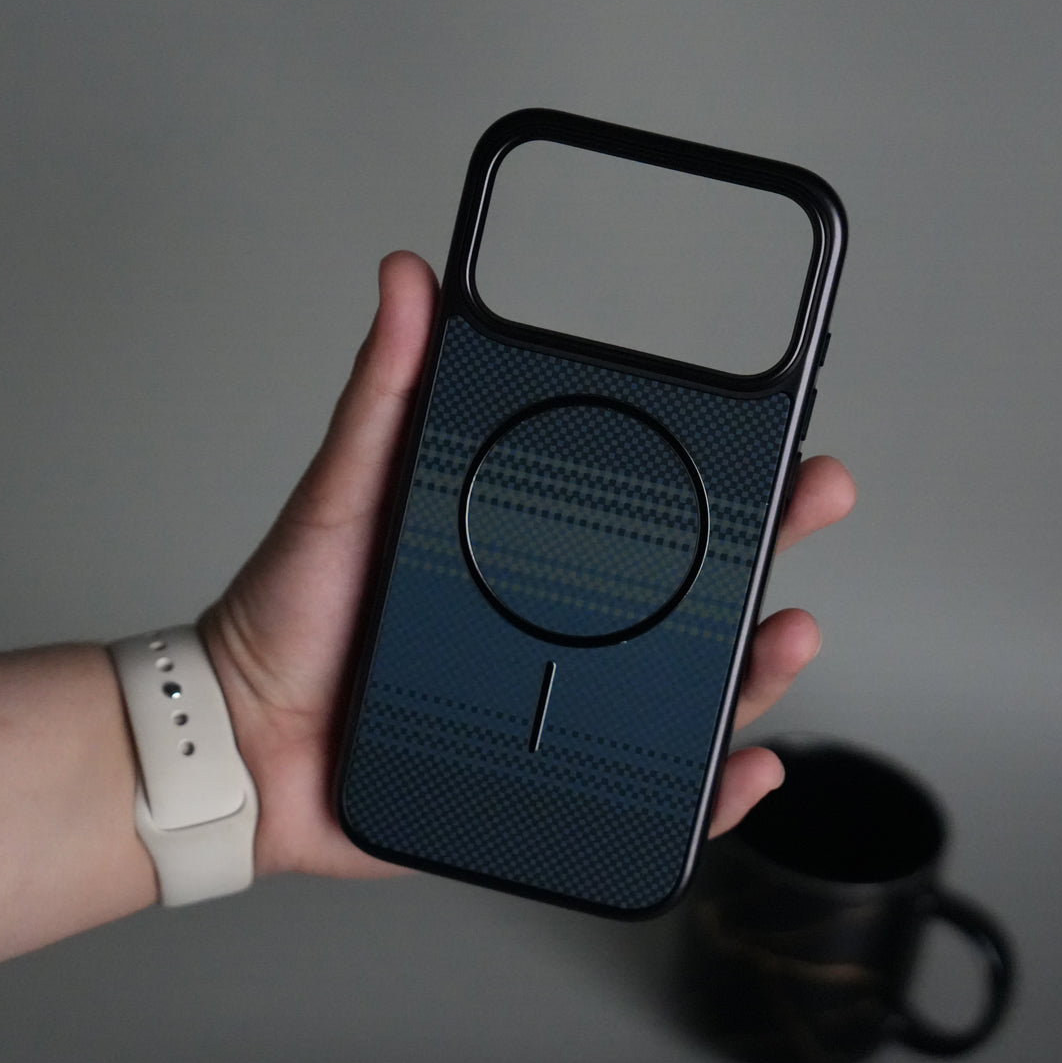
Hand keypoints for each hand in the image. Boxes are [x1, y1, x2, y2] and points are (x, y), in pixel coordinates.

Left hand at [200, 251, 855, 878]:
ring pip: (689, 688)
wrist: (250, 744)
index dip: (720, 474)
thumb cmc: (296, 616)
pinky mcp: (554, 778)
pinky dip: (710, 784)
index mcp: (528, 553)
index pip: (645, 509)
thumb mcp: (350, 488)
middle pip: (690, 591)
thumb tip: (407, 276)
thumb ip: (386, 391)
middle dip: (769, 548)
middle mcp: (559, 627)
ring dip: (758, 667)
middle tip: (811, 504)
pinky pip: (651, 786)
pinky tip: (746, 763)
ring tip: (785, 639)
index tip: (773, 439)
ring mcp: (565, 705)